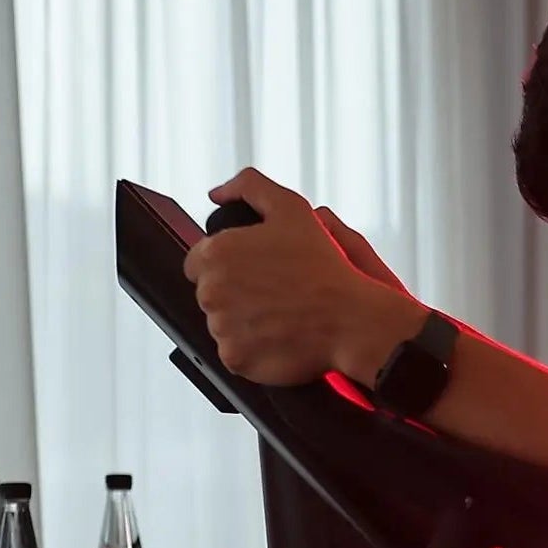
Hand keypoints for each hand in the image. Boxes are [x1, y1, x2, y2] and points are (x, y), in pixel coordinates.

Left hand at [186, 168, 416, 385]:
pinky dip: (252, 348)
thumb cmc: (323, 266)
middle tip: (272, 293)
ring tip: (278, 314)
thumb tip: (217, 193)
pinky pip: (234, 353)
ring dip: (243, 321)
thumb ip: (248, 188)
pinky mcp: (235, 359)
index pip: (199, 262)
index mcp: (215, 254)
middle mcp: (211, 292)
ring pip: (222, 324)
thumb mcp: (290, 207)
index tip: (254, 271)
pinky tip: (277, 335)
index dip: (228, 265)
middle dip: (235, 293)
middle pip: (209, 294)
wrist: (349, 318)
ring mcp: (221, 329)